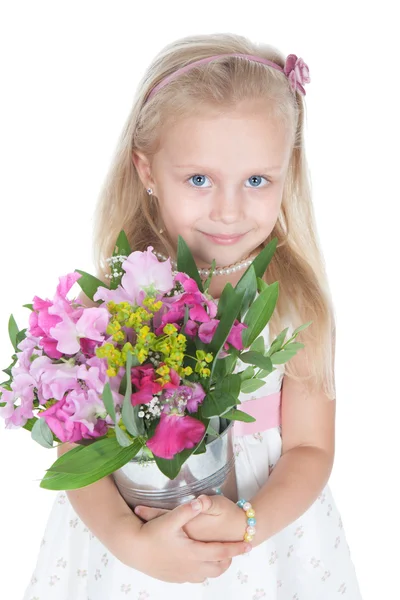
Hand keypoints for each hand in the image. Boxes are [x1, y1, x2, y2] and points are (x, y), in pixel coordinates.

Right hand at [115, 498, 249, 582]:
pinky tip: (199, 561)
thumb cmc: (151, 533)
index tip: (249, 545)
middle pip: (218, 567)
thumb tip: (201, 500)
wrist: (133, 550)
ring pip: (207, 575)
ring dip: (216, 566)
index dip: (236, 548)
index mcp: (193, 552)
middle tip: (235, 550)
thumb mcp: (170, 518)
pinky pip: (195, 577)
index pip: (221, 552)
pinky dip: (203, 571)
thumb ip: (187, 509)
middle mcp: (191, 567)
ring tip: (219, 555)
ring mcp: (182, 574)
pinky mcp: (174, 578)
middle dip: (228, 559)